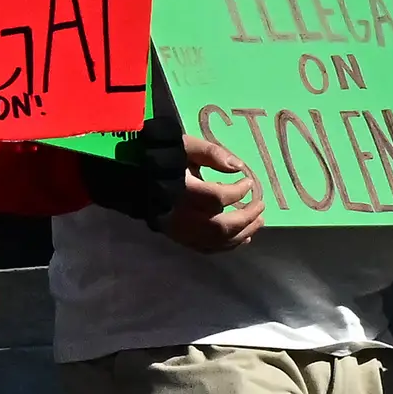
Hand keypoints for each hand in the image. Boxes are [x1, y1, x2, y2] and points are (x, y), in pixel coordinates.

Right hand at [167, 132, 263, 252]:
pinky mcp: (178, 237)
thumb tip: (238, 167)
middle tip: (261, 205)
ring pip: (217, 240)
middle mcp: (182, 216)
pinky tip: (242, 239)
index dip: (239, 191)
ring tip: (259, 222)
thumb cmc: (160, 159)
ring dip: (243, 233)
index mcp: (183, 191)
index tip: (249, 181)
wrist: (130, 177)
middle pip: (222, 225)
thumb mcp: (184, 146)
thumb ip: (211, 153)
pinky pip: (206, 248)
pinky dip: (227, 246)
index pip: (219, 197)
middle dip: (247, 216)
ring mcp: (179, 230)